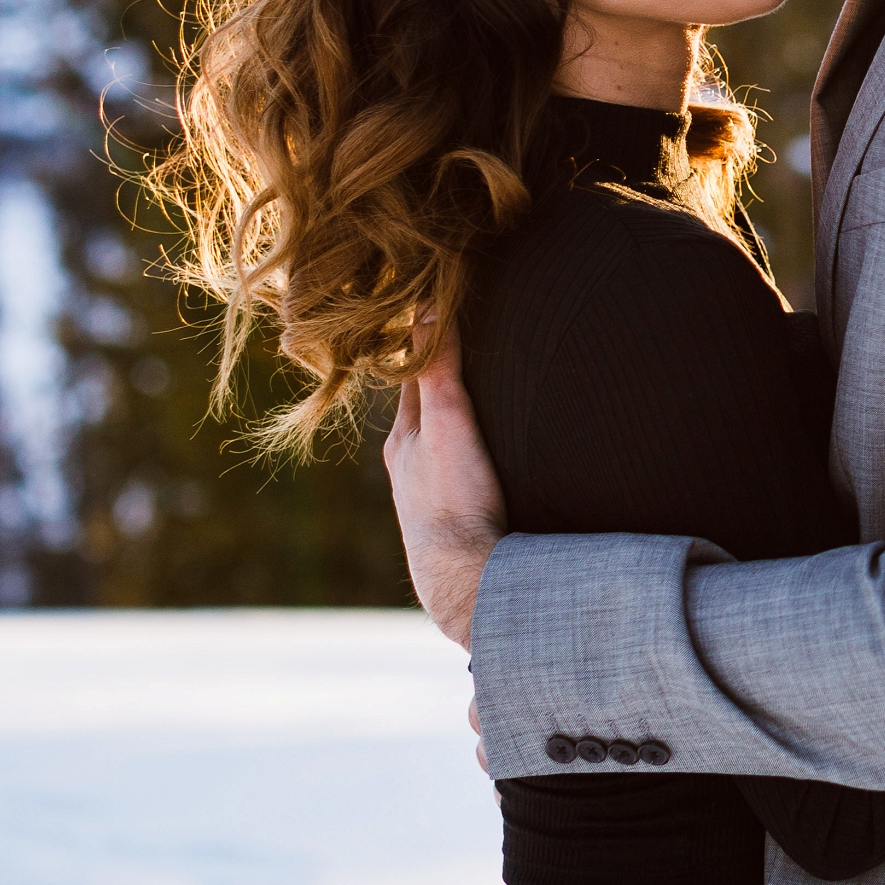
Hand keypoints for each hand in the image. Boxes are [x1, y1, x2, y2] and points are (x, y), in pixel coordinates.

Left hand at [383, 325, 507, 649]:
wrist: (464, 578)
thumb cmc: (453, 500)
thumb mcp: (447, 423)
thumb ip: (437, 369)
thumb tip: (424, 306)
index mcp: (402, 439)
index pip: (410, 376)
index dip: (424, 345)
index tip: (436, 312)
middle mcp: (407, 466)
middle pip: (423, 413)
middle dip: (440, 384)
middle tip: (462, 351)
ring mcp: (427, 496)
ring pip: (438, 448)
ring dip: (453, 426)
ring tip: (474, 404)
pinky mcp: (452, 521)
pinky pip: (456, 477)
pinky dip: (466, 459)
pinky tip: (483, 465)